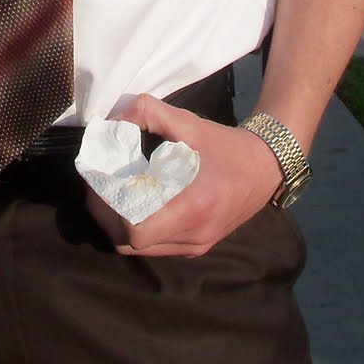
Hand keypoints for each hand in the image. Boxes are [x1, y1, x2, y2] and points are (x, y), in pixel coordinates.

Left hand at [84, 94, 283, 257]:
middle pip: (130, 243)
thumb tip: (114, 122)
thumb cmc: (225, 146)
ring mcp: (195, 246)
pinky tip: (135, 202)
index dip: (111, 208)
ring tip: (111, 193)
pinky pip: (156, 247)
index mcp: (192, 207)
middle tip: (98, 185)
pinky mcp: (196, 247)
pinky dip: (137, 229)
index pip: (136, 230)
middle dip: (106, 215)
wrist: (265, 168)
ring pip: (139, 250)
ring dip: (118, 224)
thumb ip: (149, 112)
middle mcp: (193, 236)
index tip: (103, 180)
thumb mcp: (188, 122)